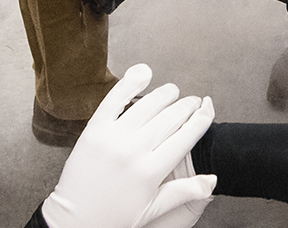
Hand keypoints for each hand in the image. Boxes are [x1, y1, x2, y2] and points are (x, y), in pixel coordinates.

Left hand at [41, 64, 217, 227]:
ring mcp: (113, 138)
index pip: (185, 136)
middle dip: (187, 106)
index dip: (200, 119)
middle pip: (170, 117)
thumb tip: (213, 179)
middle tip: (192, 102)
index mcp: (151, 172)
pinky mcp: (94, 130)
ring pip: (147, 105)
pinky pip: (115, 99)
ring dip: (165, 94)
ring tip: (173, 92)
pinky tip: (143, 74)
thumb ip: (185, 192)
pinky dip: (130, 83)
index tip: (206, 110)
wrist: (73, 219)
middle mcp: (133, 151)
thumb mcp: (153, 209)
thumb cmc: (113, 217)